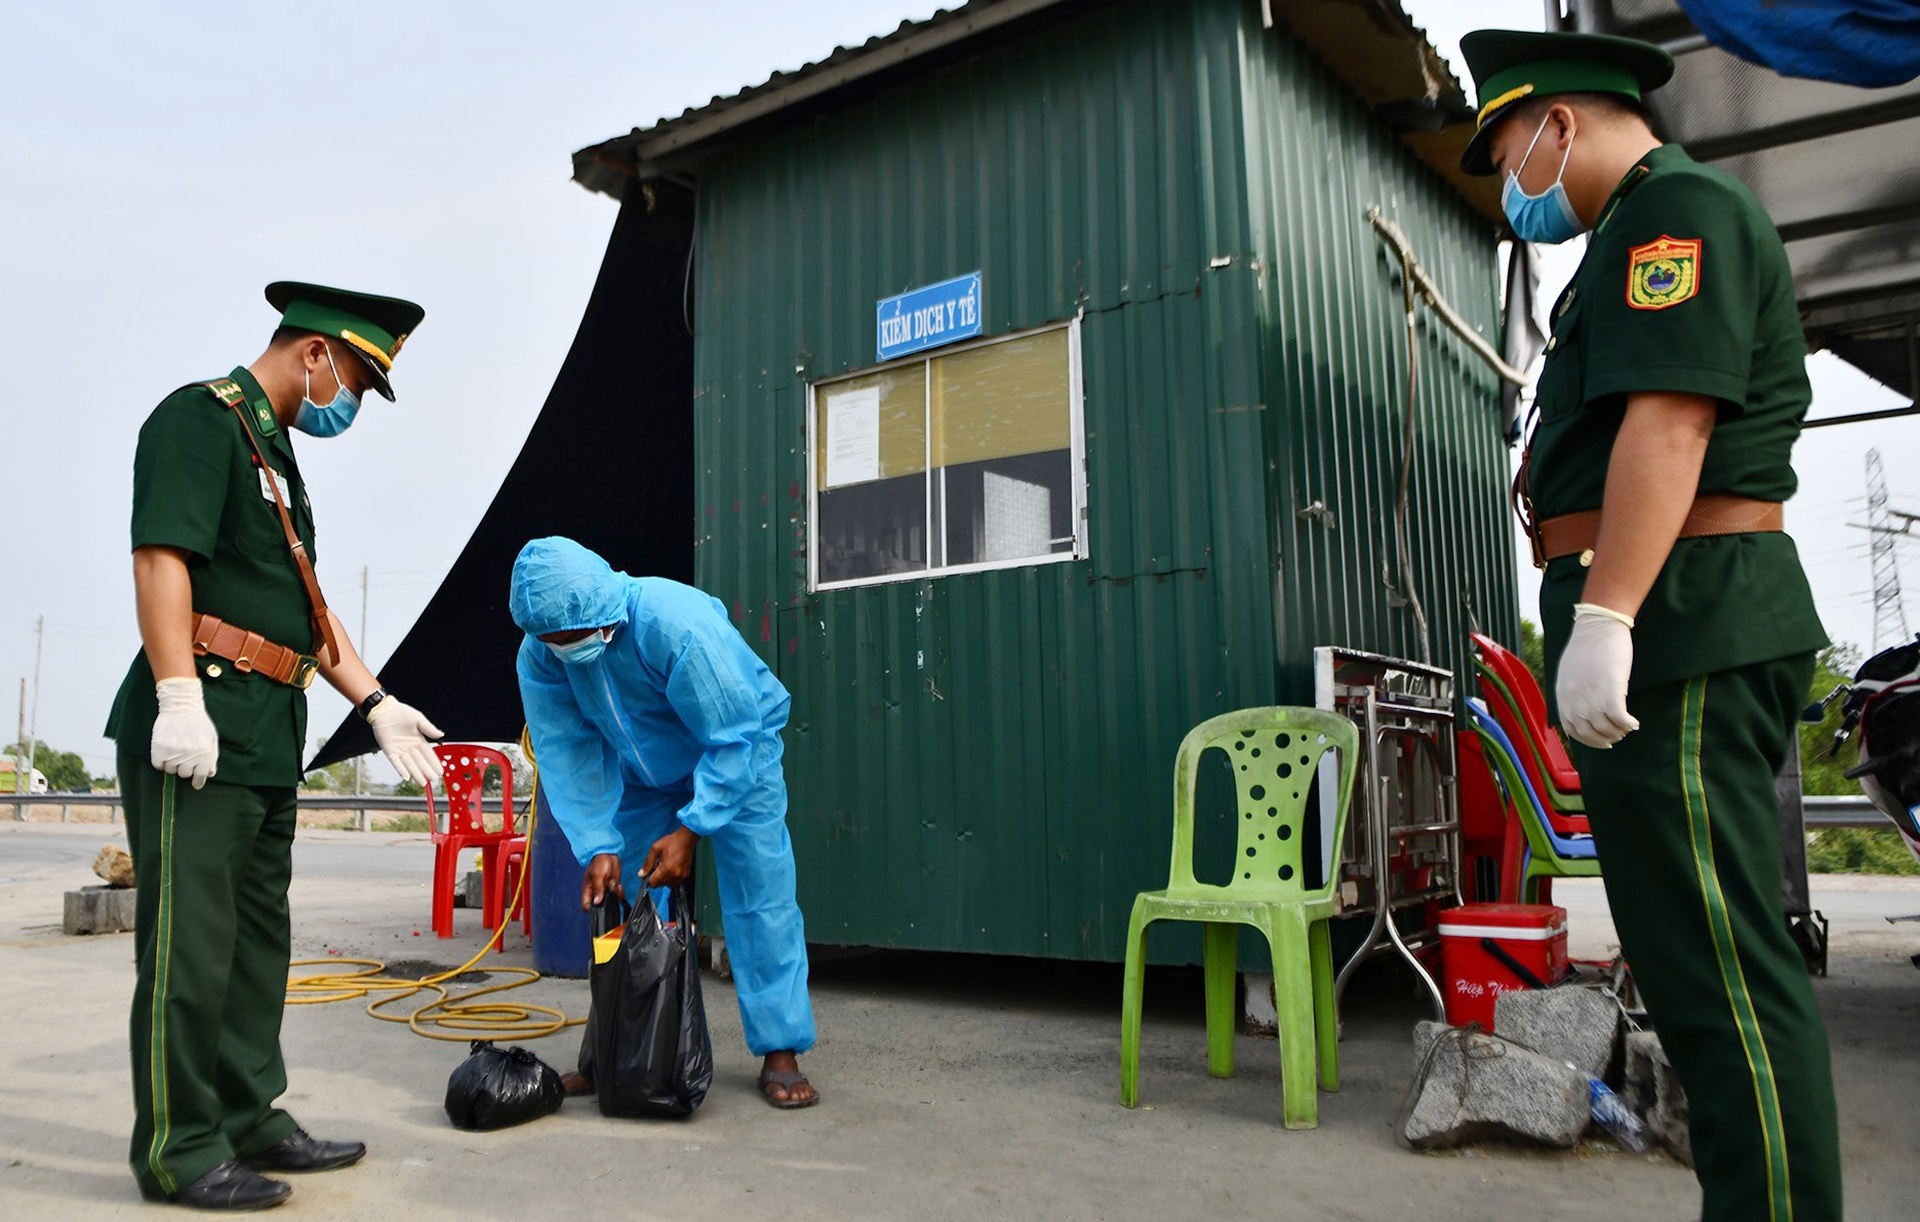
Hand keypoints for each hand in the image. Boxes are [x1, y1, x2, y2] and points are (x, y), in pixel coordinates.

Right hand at [151, 677, 218, 788]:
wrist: (181, 705)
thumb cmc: (198, 722)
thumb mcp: (211, 738)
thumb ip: (211, 757)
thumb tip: (210, 774)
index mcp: (205, 752)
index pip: (200, 775)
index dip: (198, 781)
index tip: (195, 784)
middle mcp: (190, 754)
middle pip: (184, 774)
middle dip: (184, 768)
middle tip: (184, 757)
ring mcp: (174, 751)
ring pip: (171, 770)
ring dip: (172, 764)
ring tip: (175, 751)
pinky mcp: (159, 748)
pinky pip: (158, 765)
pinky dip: (160, 762)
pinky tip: (164, 753)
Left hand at [366, 696, 443, 788]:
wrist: (384, 709)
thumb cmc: (400, 712)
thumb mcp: (418, 719)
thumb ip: (429, 728)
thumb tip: (441, 735)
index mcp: (418, 740)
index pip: (428, 754)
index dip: (434, 763)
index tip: (440, 771)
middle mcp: (409, 747)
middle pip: (420, 762)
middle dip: (427, 771)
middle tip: (433, 779)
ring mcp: (399, 750)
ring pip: (409, 764)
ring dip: (416, 773)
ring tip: (423, 783)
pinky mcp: (389, 750)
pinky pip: (395, 762)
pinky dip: (400, 769)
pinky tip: (406, 777)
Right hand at [581, 853, 623, 910]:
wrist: (610, 855)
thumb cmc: (599, 862)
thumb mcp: (597, 875)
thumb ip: (598, 889)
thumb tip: (596, 902)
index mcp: (588, 890)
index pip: (586, 906)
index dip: (591, 910)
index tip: (599, 906)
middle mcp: (596, 893)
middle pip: (600, 906)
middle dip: (607, 901)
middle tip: (609, 891)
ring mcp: (605, 891)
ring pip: (610, 901)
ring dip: (614, 894)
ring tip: (613, 883)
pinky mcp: (613, 888)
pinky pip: (617, 896)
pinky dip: (619, 892)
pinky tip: (618, 884)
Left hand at [640, 827, 698, 888]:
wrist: (686, 839)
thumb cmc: (670, 842)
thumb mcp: (655, 848)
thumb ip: (647, 863)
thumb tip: (641, 875)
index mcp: (666, 868)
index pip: (653, 883)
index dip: (649, 878)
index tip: (651, 870)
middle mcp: (674, 875)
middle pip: (660, 885)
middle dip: (657, 877)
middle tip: (659, 866)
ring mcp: (681, 876)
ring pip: (667, 885)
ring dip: (664, 879)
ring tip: (666, 867)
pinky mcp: (685, 876)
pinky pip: (674, 883)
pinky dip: (671, 878)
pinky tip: (672, 869)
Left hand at [1556, 603, 1639, 748]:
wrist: (1597, 624)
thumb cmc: (1586, 645)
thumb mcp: (1568, 672)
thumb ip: (1571, 691)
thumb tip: (1579, 708)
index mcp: (1562, 694)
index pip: (1571, 729)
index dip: (1587, 739)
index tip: (1600, 740)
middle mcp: (1574, 698)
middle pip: (1589, 732)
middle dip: (1604, 740)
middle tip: (1616, 736)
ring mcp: (1592, 694)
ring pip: (1605, 728)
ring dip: (1617, 732)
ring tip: (1626, 727)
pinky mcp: (1611, 687)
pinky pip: (1619, 717)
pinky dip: (1627, 724)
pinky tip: (1634, 723)